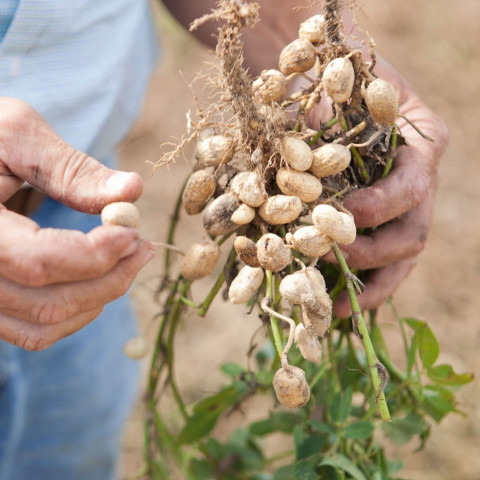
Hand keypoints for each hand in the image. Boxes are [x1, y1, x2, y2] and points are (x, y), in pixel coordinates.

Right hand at [0, 98, 153, 349]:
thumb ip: (72, 169)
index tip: (133, 233)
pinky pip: (35, 329)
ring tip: (129, 260)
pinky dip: (77, 311)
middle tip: (143, 246)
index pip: (38, 261)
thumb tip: (132, 191)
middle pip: (48, 301)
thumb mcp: (16, 135)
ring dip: (99, 297)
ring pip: (45, 324)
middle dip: (110, 277)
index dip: (95, 254)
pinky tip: (99, 280)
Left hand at [322, 60, 448, 316]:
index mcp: (422, 143)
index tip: (346, 213)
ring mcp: (405, 209)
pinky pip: (383, 267)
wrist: (335, 81)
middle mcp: (421, 181)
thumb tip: (297, 153)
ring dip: (369, 285)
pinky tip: (335, 308)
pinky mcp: (384, 227)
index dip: (382, 205)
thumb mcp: (335, 83)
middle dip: (372, 251)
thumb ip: (324, 115)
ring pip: (401, 259)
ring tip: (334, 307)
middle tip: (332, 257)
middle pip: (413, 232)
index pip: (413, 184)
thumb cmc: (337, 79)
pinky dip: (361, 289)